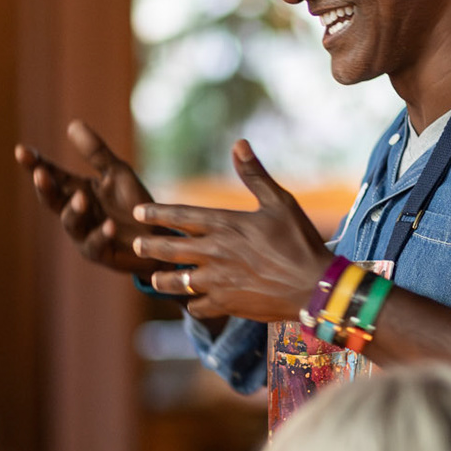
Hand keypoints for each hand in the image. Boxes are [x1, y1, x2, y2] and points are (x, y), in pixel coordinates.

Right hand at [15, 120, 165, 275]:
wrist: (159, 236)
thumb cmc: (134, 205)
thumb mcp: (116, 172)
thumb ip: (95, 152)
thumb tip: (72, 123)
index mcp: (76, 191)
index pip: (51, 176)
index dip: (35, 164)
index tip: (20, 150)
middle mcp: (76, 213)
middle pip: (52, 200)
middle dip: (45, 188)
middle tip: (40, 174)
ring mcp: (85, 234)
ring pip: (71, 223)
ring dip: (74, 210)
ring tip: (81, 198)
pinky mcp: (102, 253)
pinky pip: (97, 244)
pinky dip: (102, 234)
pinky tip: (110, 224)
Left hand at [130, 141, 330, 321]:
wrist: (314, 287)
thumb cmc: (299, 241)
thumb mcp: (280, 202)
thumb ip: (254, 174)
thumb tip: (239, 143)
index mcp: (225, 225)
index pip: (180, 216)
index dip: (156, 214)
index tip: (138, 212)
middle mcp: (215, 252)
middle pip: (169, 250)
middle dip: (149, 247)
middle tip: (136, 245)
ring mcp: (218, 281)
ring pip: (177, 282)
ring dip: (163, 280)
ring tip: (154, 279)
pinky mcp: (226, 304)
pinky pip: (198, 306)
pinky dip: (193, 304)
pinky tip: (191, 302)